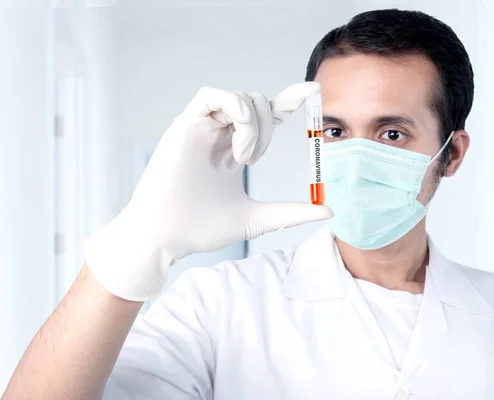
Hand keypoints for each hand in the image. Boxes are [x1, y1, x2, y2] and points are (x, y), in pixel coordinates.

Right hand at [84, 82, 331, 300]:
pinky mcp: (183, 126)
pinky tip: (236, 145)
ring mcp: (201, 128)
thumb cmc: (201, 229)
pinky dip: (235, 111)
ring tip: (244, 158)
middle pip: (257, 102)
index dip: (289, 100)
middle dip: (269, 123)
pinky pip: (212, 96)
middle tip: (254, 158)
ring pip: (240, 97)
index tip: (315, 92)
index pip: (265, 115)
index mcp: (233, 150)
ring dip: (253, 124)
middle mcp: (219, 134)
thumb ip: (290, 213)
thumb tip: (328, 211)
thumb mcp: (257, 219)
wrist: (165, 238)